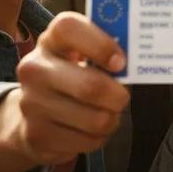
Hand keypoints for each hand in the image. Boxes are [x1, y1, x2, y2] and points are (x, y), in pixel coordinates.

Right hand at [0, 13, 128, 171]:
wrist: (31, 111)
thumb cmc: (73, 73)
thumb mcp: (84, 53)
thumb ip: (108, 49)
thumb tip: (141, 58)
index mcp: (51, 40)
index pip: (70, 29)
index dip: (101, 45)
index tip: (121, 62)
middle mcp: (34, 69)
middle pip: (90, 87)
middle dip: (118, 96)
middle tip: (124, 97)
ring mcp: (31, 104)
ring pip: (94, 120)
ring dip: (111, 119)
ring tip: (109, 113)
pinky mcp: (35, 136)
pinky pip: (86, 142)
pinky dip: (99, 138)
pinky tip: (92, 130)